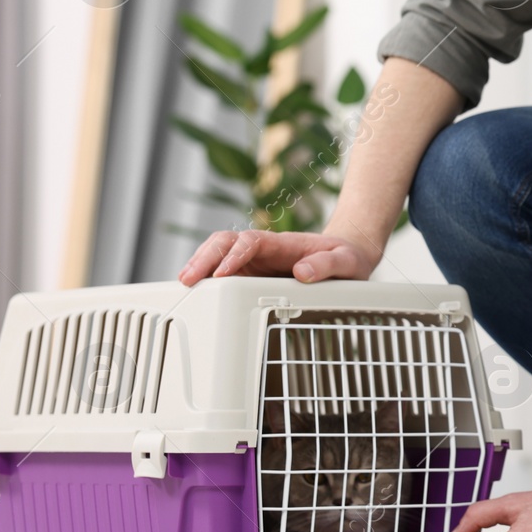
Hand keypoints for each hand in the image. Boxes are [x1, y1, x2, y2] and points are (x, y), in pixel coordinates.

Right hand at [177, 229, 380, 285]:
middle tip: (190, 279)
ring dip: (200, 265)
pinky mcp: (250, 273)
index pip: (251, 242)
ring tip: (184, 284)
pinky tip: (195, 290)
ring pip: (218, 254)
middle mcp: (263, 249)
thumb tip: (302, 273)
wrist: (347, 256)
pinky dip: (206, 277)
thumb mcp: (347, 261)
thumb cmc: (346, 258)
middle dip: (205, 257)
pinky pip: (223, 271)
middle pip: (225, 242)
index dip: (235, 255)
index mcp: (283, 243)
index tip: (223, 273)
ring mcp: (254, 260)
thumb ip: (328, 264)